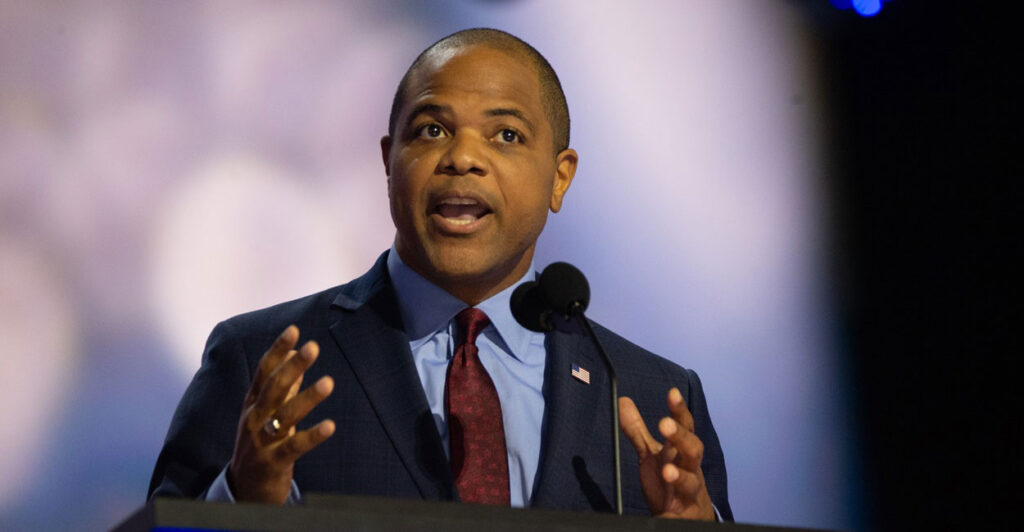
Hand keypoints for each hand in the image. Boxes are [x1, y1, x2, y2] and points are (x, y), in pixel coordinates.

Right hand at [227, 325, 335, 502]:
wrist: (244, 489)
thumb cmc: (260, 444)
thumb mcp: (267, 413)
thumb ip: (283, 385)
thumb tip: (294, 353)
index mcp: (252, 404)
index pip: (264, 372)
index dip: (278, 350)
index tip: (294, 330)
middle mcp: (254, 419)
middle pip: (274, 388)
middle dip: (293, 366)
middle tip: (313, 347)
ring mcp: (261, 441)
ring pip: (285, 415)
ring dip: (307, 397)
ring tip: (329, 382)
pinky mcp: (272, 462)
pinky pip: (294, 446)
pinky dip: (312, 435)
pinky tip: (330, 426)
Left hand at [619, 388, 714, 519]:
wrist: (689, 515)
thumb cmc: (671, 479)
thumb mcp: (652, 455)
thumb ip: (638, 431)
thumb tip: (623, 401)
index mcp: (681, 452)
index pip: (685, 427)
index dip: (680, 411)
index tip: (672, 393)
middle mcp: (690, 469)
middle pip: (693, 450)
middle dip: (681, 437)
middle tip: (664, 424)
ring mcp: (689, 492)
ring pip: (691, 483)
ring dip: (680, 477)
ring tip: (667, 471)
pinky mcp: (683, 515)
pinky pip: (679, 516)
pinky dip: (672, 516)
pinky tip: (664, 515)